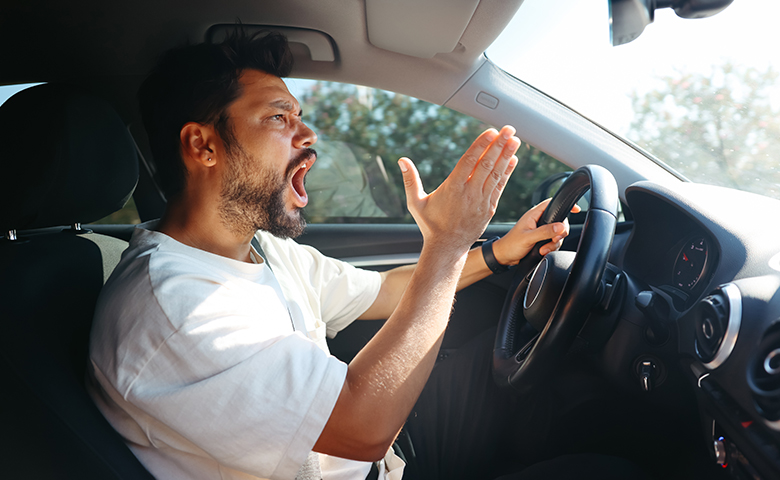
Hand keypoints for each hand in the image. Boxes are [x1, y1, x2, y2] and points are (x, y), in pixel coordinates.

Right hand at [398, 126, 520, 252]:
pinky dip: (507, 172)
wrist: (447, 248)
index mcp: (452, 189)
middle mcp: (469, 193)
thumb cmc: (430, 225)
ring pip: (496, 174)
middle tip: (509, 129)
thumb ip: (410, 180)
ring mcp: (481, 201)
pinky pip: (500, 187)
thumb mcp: (415, 203)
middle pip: (487, 164)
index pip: (469, 161)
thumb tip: (402, 160)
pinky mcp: (489, 209)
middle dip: (499, 145)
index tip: (490, 132)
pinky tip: (513, 160)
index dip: (481, 145)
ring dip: (506, 156)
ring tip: (515, 140)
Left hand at [492, 198, 579, 264]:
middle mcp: (538, 221)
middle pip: (559, 221)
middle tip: (553, 240)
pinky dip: (551, 247)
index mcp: (534, 215)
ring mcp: (540, 230)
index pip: (552, 203)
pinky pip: (553, 242)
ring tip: (543, 249)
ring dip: (554, 243)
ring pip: (558, 234)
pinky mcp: (541, 239)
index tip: (577, 209)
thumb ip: (544, 232)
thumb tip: (560, 227)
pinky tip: (543, 251)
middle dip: (560, 233)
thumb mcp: (528, 238)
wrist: (504, 257)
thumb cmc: (511, 245)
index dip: (564, 205)